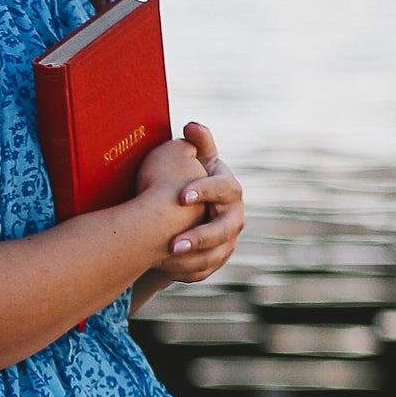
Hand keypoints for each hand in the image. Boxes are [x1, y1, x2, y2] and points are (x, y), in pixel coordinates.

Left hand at [139, 118, 243, 282]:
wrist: (190, 207)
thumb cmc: (189, 175)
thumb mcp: (193, 157)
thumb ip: (197, 142)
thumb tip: (190, 125)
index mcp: (229, 189)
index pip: (224, 189)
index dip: (205, 192)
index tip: (182, 196)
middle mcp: (234, 216)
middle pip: (225, 229)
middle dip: (200, 236)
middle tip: (174, 243)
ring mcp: (227, 240)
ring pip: (215, 255)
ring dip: (191, 259)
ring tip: (162, 259)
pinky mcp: (216, 259)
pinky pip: (203, 270)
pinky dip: (184, 271)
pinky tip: (161, 269)